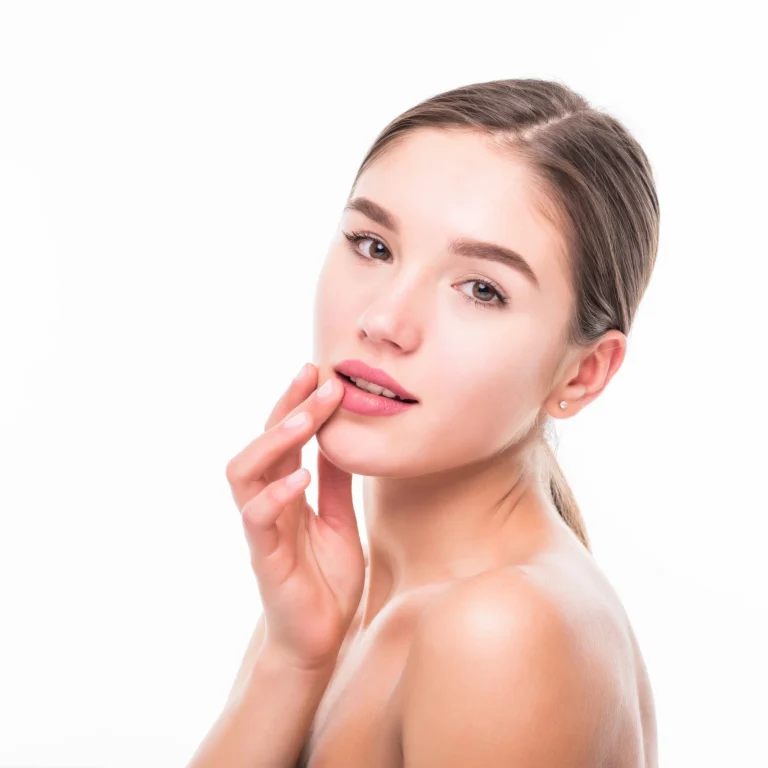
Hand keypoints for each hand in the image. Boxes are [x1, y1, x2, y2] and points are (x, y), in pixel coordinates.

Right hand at [225, 364, 365, 671]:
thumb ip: (336, 483)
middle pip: (262, 442)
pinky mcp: (263, 557)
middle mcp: (268, 503)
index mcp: (287, 492)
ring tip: (305, 420)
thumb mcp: (340, 520)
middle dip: (285, 406)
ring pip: (246, 472)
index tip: (320, 372)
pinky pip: (257, 518)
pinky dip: (276, 494)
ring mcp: (262, 528)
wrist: (321, 638)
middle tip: (314, 378)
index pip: (284, 437)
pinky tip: (302, 477)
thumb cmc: (327, 580)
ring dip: (274, 441)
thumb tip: (341, 438)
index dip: (296, 402)